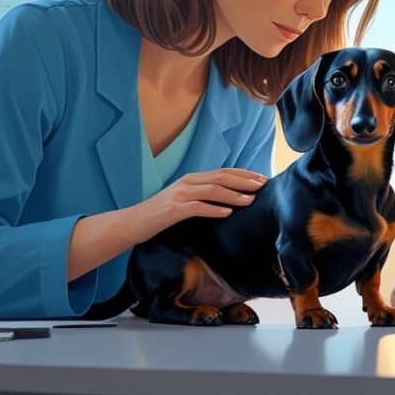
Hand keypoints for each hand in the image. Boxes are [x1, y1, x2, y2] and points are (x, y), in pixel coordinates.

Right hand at [126, 168, 266, 242]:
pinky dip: (214, 209)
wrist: (132, 223)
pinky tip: (227, 213)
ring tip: (250, 200)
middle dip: (244, 180)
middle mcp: (187, 182)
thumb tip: (230, 199)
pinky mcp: (172, 210)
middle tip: (263, 185)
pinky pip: (197, 207)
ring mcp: (179, 195)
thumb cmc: (161, 214)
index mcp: (192, 178)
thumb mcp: (185, 200)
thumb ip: (203, 195)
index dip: (244, 174)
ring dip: (234, 194)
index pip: (223, 172)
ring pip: (212, 190)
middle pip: (221, 177)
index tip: (262, 178)